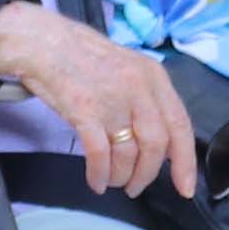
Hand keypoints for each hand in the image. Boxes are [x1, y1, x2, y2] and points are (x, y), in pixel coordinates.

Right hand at [1, 12, 198, 199]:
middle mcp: (138, 88)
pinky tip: (96, 181)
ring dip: (121, 176)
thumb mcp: (128, 69)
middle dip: (147, 174)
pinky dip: (99, 174)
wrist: (43, 42)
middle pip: (156, 145)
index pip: (180, 125)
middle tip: (135, 187)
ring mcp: (111, 99)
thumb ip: (147, 100)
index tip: (185, 187)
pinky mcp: (84, 111)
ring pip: (128, 153)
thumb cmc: (83, 57)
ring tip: (112, 180)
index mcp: (153, 76)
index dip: (185, 162)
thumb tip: (159, 142)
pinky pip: (99, 154)